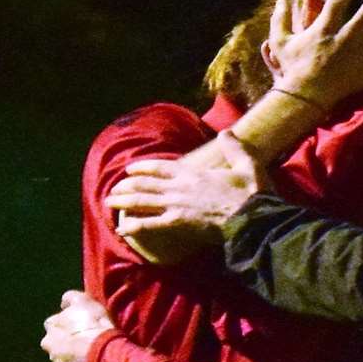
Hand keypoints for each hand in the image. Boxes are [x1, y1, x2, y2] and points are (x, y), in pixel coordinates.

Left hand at [42, 289, 112, 361]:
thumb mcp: (85, 301)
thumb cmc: (95, 324)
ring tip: (89, 359)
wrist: (104, 351)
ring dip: (72, 359)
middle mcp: (48, 344)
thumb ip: (70, 298)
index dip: (67, 325)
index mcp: (52, 325)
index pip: (54, 323)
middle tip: (83, 345)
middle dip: (65, 344)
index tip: (80, 327)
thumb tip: (63, 302)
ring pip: (62, 360)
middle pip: (54, 344)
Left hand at [107, 133, 263, 263]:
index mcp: (192, 173)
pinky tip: (122, 228)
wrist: (253, 219)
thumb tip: (226, 133)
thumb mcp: (247, 164)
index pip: (160, 167)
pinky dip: (135, 226)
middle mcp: (179, 187)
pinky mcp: (179, 224)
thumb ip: (234, 147)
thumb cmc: (252, 193)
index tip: (130, 169)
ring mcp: (176, 206)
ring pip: (142, 201)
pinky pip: (151, 225)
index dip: (143, 167)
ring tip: (109, 201)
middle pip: (145, 184)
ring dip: (123, 201)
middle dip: (127, 185)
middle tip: (115, 187)